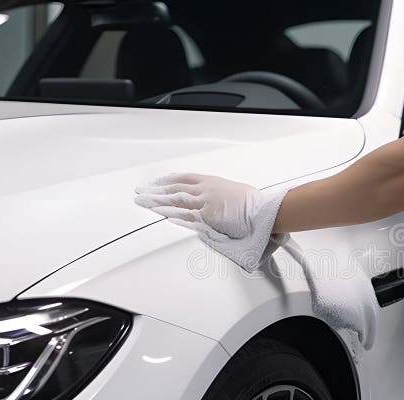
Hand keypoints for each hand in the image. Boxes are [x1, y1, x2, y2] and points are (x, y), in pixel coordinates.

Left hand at [134, 173, 261, 237]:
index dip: (167, 180)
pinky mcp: (208, 218)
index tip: (156, 182)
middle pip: (174, 188)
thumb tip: (216, 201)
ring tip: (142, 202)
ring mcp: (206, 203)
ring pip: (176, 201)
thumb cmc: (254, 204)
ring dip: (157, 202)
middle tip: (140, 192)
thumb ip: (220, 195)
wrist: (263, 212)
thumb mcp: (234, 192)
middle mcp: (206, 190)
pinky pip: (186, 216)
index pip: (183, 178)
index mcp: (212, 182)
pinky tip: (160, 214)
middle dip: (155, 190)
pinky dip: (171, 215)